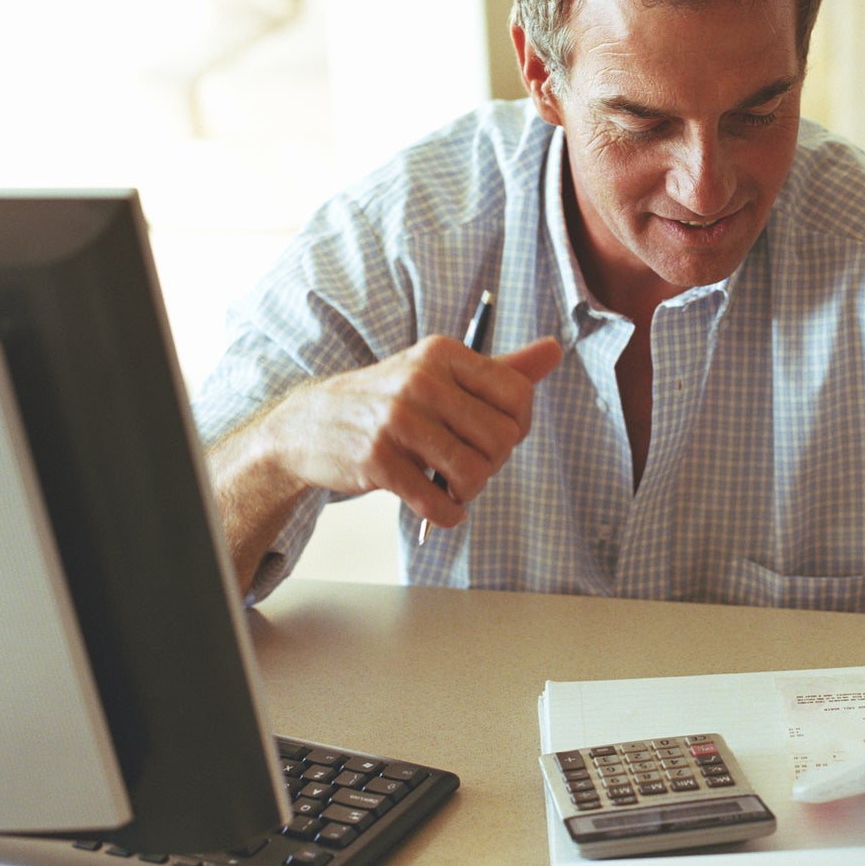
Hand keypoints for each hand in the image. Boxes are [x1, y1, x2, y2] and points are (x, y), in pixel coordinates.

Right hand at [266, 334, 563, 525]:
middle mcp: (421, 380)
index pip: (518, 395)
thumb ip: (500, 369)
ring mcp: (397, 420)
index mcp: (442, 354)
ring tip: (454, 488)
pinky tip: (438, 508)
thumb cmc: (387, 402)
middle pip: (501, 438)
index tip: (496, 438)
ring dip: (470, 492)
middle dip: (493, 464)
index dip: (517, 427)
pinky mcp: (377, 461)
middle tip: (469, 467)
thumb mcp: (438, 373)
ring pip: (474, 472)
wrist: (308, 425)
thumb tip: (556, 350)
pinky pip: (437, 502)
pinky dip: (447, 515)